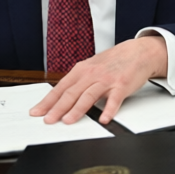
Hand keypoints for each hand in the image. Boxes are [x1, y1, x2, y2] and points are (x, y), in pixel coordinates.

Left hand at [30, 36, 167, 124]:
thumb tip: (60, 98)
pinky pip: (114, 99)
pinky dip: (108, 110)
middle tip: (48, 120)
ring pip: (89, 95)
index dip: (48, 101)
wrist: (137, 52)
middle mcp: (92, 74)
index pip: (61, 88)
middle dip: (58, 108)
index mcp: (82, 70)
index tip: (37, 112)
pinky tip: (103, 119)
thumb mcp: (91, 67)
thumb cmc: (113, 61)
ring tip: (68, 121)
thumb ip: (78, 82)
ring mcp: (107, 80)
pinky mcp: (122, 85)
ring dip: (77, 109)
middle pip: (72, 92)